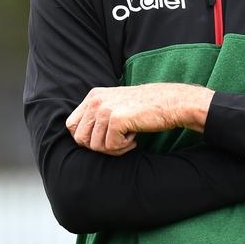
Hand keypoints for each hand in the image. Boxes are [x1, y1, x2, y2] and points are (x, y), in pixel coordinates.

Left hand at [66, 83, 213, 155]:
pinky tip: (135, 137)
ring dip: (113, 148)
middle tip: (119, 141)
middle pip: (80, 139)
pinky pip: (110, 147)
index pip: (72, 126)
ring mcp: (105, 108)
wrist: (172, 102)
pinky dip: (123, 148)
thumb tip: (80, 139)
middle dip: (100, 146)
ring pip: (94, 146)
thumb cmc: (147, 108)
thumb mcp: (117, 104)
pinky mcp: (116, 119)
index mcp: (94, 95)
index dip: (87, 138)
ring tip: (129, 138)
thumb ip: (98, 116)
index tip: (106, 138)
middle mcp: (96, 100)